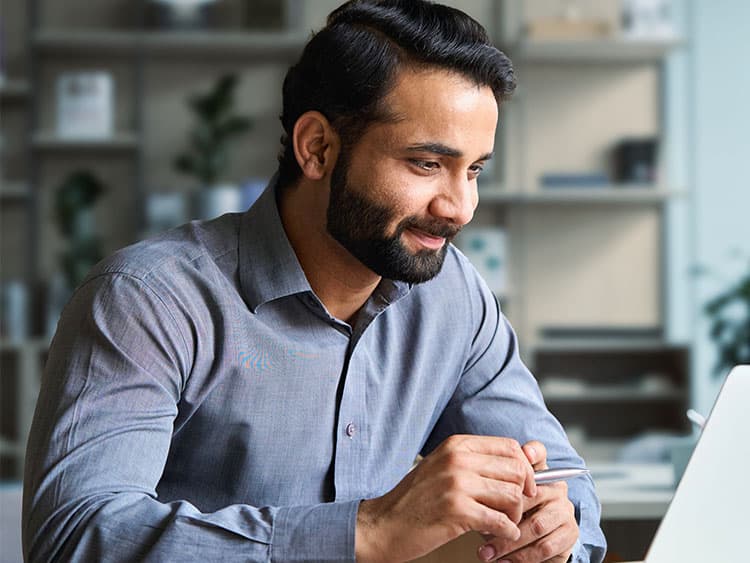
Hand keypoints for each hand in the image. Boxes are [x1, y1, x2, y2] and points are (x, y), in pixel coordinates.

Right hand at [355, 435, 536, 562]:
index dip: (525, 468)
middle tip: (513, 510)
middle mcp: (457, 459)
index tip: (524, 487)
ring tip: (501, 524)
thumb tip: (519, 463)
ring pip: (512, 496)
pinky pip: (500, 521)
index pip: (509, 447)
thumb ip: (474, 462)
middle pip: (516, 470)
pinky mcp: (457, 511)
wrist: (383, 524)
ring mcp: (457, 483)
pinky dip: (506, 532)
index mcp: (456, 445)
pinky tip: (497, 535)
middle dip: (522, 494)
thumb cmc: (414, 500)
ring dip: (514, 515)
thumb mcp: (442, 468)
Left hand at [475, 441, 578, 562]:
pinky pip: (544, 547)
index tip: (523, 454)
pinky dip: (520, 557)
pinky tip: (503, 561)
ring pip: (536, 525)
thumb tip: (471, 486)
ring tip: (486, 551)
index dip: (533, 452)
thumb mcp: (496, 499)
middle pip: (531, 496)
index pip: (539, 454)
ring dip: (508, 542)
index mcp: (539, 473)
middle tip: (480, 526)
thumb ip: (490, 486)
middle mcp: (556, 488)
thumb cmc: (509, 515)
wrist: (531, 545)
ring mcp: (564, 510)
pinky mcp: (569, 534)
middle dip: (503, 514)